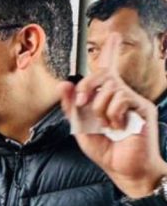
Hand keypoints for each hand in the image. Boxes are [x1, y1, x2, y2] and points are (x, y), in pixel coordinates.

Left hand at [59, 33, 166, 197]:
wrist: (124, 169)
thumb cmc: (105, 150)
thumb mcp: (80, 128)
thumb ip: (72, 107)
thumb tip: (64, 83)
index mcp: (106, 99)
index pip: (108, 70)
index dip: (111, 52)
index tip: (114, 36)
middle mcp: (121, 95)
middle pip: (102, 75)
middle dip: (86, 86)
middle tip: (81, 103)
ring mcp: (133, 101)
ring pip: (109, 88)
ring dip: (99, 108)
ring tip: (106, 125)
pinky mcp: (142, 108)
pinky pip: (121, 98)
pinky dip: (112, 114)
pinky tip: (119, 127)